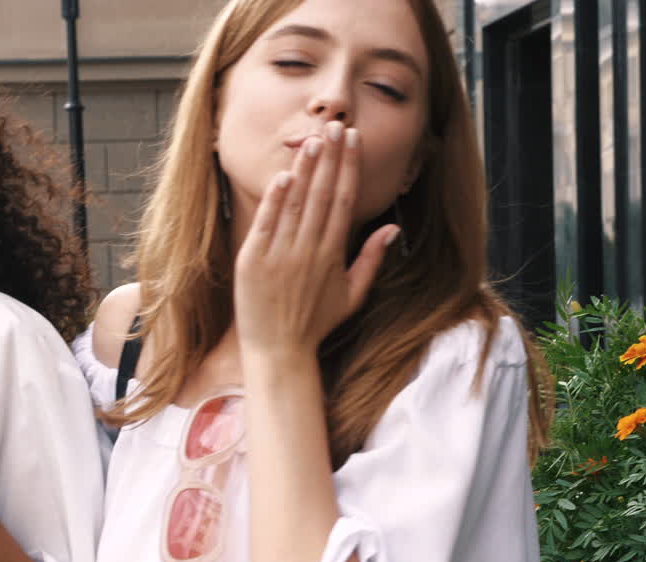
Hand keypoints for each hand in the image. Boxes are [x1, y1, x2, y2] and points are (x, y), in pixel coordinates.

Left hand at [233, 121, 399, 361]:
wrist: (278, 351)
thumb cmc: (315, 324)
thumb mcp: (352, 295)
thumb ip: (371, 260)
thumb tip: (392, 227)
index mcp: (332, 255)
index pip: (344, 201)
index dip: (349, 168)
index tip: (353, 141)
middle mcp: (308, 251)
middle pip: (322, 195)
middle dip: (331, 159)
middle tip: (337, 126)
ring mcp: (280, 255)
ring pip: (296, 204)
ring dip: (305, 170)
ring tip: (314, 139)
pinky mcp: (254, 261)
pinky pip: (266, 225)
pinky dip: (275, 200)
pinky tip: (283, 175)